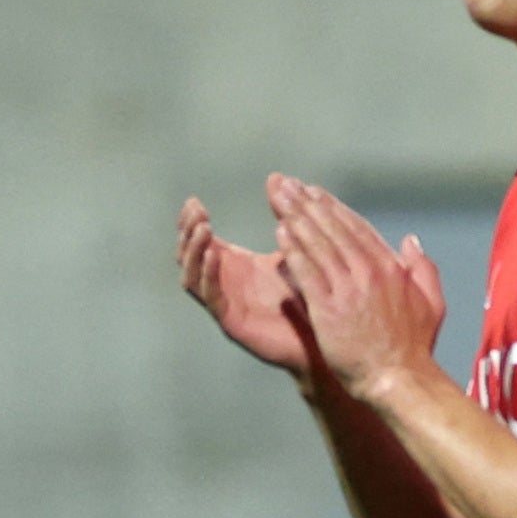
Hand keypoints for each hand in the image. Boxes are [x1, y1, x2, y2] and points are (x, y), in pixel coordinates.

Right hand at [179, 195, 313, 375]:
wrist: (328, 339)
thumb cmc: (313, 295)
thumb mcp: (296, 250)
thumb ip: (286, 218)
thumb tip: (280, 177)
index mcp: (234, 267)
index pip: (201, 241)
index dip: (192, 222)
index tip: (193, 201)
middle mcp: (224, 284)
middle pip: (189, 256)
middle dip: (188, 232)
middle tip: (195, 212)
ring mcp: (226, 304)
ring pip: (193, 276)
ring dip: (194, 251)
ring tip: (202, 229)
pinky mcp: (234, 322)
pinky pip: (212, 297)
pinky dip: (209, 275)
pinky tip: (214, 256)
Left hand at [268, 174, 450, 405]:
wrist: (398, 378)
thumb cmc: (413, 347)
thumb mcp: (432, 304)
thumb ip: (423, 268)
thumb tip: (410, 241)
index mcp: (391, 268)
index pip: (357, 228)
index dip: (332, 207)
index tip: (314, 192)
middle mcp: (369, 272)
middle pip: (332, 228)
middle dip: (307, 203)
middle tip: (285, 184)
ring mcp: (348, 288)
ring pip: (318, 243)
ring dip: (295, 217)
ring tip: (277, 197)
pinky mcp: (329, 307)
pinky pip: (307, 271)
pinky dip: (293, 249)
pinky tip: (280, 232)